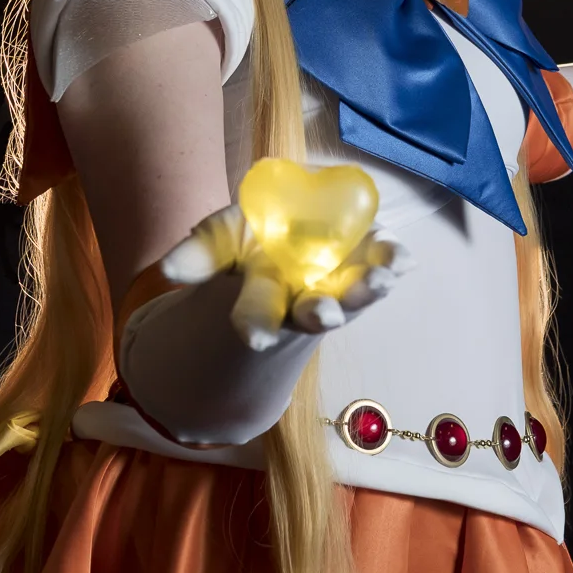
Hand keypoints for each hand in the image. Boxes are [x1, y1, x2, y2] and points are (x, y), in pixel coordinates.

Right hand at [157, 204, 414, 350]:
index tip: (254, 337)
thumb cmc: (247, 245)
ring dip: (367, 290)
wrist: (289, 234)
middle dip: (320, 312)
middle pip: (313, 313)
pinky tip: (404, 261)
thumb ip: (198, 255)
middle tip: (327, 316)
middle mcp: (303, 301)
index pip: (257, 317)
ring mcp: (338, 284)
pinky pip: (382, 264)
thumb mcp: (216, 243)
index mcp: (263, 299)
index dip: (254, 325)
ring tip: (380, 282)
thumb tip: (168, 271)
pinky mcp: (365, 261)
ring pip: (354, 295)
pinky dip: (394, 262)